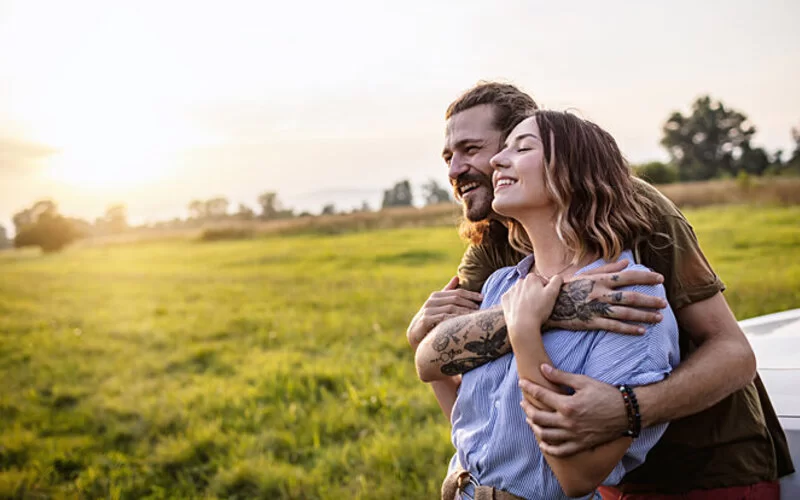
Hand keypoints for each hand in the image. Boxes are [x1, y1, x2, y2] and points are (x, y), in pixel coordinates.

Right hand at [406, 277, 482, 350]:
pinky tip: (463, 321)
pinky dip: (455, 318)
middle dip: (469, 303)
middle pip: (455, 299)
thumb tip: (457, 277)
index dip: (471, 294)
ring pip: (451, 308)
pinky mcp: (426, 320)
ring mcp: (428, 310)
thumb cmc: (430, 319)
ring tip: (475, 315)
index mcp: (436, 296)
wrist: (415, 334)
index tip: (482, 298)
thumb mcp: (438, 304)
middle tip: (480, 308)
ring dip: (465, 311)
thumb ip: (447, 291)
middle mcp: (432, 301)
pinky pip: (444, 318)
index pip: (457, 292)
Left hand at [502, 274, 562, 339]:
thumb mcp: (552, 293)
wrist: (522, 325)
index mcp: (531, 278)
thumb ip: (557, 281)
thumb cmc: (539, 309)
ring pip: (521, 292)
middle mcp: (519, 281)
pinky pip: (512, 298)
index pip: (542, 280)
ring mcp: (510, 290)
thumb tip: (558, 277)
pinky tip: (520, 310)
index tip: (547, 299)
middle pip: (531, 285)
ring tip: (530, 308)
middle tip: (539, 304)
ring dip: (525, 297)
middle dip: (535, 292)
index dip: (547, 290)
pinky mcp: (504, 300)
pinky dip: (516, 302)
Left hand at [519, 364, 627, 456]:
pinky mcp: (581, 445)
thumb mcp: (583, 381)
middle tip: (523, 402)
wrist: (627, 412)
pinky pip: (560, 451)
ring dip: (534, 427)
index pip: (541, 395)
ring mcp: (574, 436)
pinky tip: (543, 442)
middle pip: (538, 417)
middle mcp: (568, 422)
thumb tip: (543, 368)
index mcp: (568, 405)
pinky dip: (548, 448)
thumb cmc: (606, 394)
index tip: (521, 383)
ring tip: (530, 419)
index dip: (528, 388)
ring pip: (545, 435)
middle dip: (527, 408)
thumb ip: (561, 376)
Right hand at [548, 259, 666, 335]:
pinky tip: (641, 331)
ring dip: (644, 315)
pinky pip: (614, 326)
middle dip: (650, 299)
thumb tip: (627, 262)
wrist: (546, 304)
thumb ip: (607, 268)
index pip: (628, 276)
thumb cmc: (566, 287)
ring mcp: (597, 309)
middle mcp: (601, 293)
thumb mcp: (585, 274)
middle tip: (664, 302)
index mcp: (600, 280)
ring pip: (626, 313)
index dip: (646, 278)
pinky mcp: (592, 322)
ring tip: (659, 318)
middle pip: (631, 296)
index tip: (660, 279)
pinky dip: (629, 329)